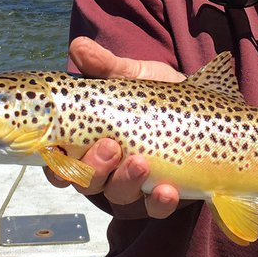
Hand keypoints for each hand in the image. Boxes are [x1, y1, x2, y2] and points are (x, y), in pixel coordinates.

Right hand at [43, 37, 182, 218]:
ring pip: (118, 196)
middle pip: (84, 183)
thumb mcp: (131, 77)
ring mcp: (131, 188)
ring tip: (142, 161)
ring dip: (126, 181)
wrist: (203, 109)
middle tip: (110, 146)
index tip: (59, 150)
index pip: (57, 163)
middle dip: (93, 168)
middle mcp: (103, 171)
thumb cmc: (155, 95)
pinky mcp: (160, 199)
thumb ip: (105, 67)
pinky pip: (155, 209)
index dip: (54, 163)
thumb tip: (78, 47)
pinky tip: (168, 189)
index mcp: (85, 144)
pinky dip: (159, 202)